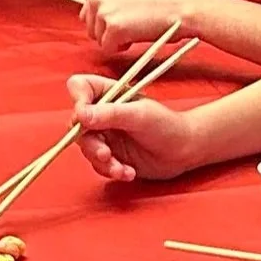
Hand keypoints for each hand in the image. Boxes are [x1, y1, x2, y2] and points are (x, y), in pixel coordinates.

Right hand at [66, 72, 207, 182]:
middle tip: (106, 154)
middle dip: (90, 143)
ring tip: (121, 168)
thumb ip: (110, 114)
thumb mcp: (139, 116)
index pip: (80, 87)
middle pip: (76, 124)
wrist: (184, 152)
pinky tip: (129, 173)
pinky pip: (98, 165)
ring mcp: (106, 134)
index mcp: (110, 93)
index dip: (77, 100)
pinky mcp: (111, 155)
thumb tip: (80, 115)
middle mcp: (103, 113)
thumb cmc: (167, 126)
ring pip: (86, 148)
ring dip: (102, 162)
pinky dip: (112, 171)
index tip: (84, 117)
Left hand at [80, 0, 202, 53]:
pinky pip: (108, 49)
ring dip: (116, 40)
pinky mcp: (113, 29)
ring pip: (98, 40)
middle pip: (89, 28)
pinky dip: (122, 48)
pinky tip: (137, 36)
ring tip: (137, 28)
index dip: (106, 22)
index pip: (87, 13)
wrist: (182, 8)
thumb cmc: (160, 2)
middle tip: (133, 25)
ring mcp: (104, 12)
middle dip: (107, 33)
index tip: (125, 19)